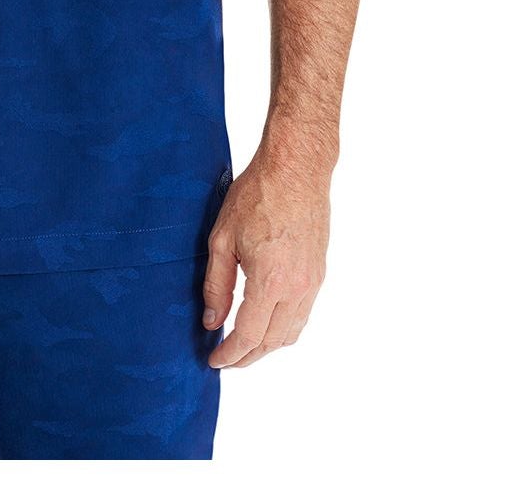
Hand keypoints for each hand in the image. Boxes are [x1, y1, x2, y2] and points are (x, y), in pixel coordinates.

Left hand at [201, 145, 330, 368]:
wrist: (296, 169)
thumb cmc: (257, 195)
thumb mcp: (223, 238)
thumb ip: (217, 284)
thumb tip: (212, 321)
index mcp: (270, 281)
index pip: (249, 336)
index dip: (230, 354)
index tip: (214, 360)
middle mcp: (297, 288)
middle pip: (272, 342)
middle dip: (248, 356)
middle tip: (226, 358)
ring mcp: (312, 282)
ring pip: (291, 333)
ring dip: (268, 345)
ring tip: (244, 345)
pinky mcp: (319, 273)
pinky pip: (303, 314)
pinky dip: (284, 327)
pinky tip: (266, 321)